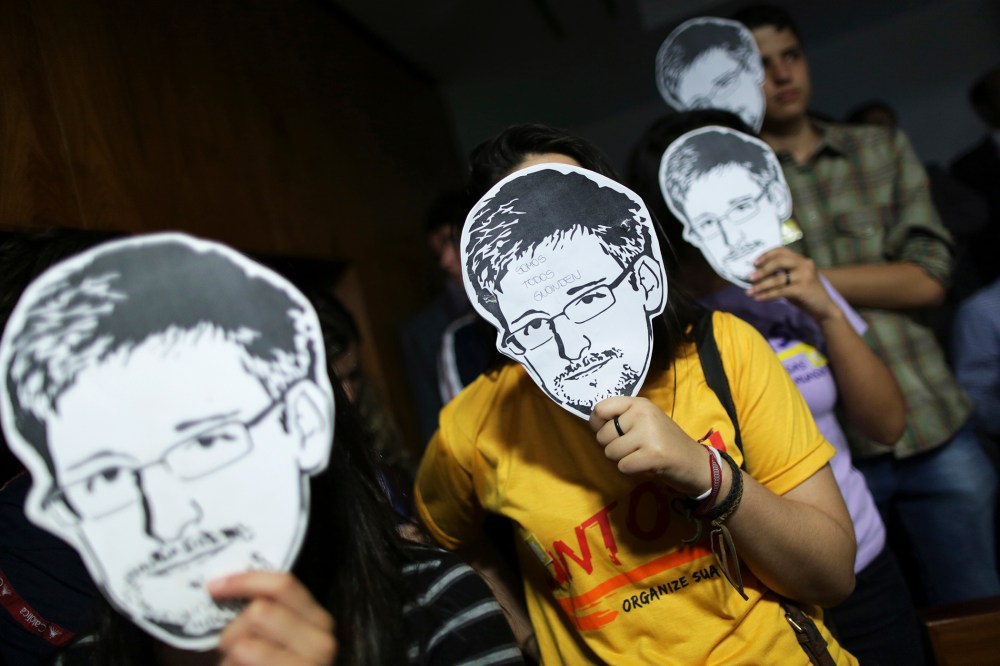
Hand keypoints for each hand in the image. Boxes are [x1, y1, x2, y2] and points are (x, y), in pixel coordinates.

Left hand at [208, 571, 336, 665]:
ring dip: (230, 658)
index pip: (283, 585)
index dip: (245, 580)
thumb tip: (222, 583)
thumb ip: (259, 611)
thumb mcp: (269, 636)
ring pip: (245, 644)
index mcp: (317, 620)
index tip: (213, 586)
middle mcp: (321, 643)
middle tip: (230, 649)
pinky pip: (239, 663)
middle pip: (260, 612)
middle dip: (233, 629)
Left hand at [589, 396, 711, 496]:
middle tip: (633, 448)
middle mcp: (643, 413)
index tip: (610, 433)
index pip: (601, 408)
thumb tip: (593, 422)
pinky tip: (646, 465)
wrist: (695, 462)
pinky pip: (623, 466)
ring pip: (611, 452)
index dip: (597, 424)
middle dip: (612, 447)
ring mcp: (649, 433)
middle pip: (603, 435)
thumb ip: (621, 418)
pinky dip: (631, 470)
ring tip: (641, 455)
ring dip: (622, 460)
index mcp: (639, 403)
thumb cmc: (664, 442)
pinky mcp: (653, 454)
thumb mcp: (644, 421)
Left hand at [746, 247, 840, 322]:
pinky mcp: (804, 288)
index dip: (766, 255)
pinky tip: (759, 298)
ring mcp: (805, 276)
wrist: (824, 309)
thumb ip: (780, 275)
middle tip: (749, 278)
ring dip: (761, 286)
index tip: (754, 263)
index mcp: (801, 260)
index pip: (781, 250)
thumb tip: (755, 275)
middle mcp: (804, 264)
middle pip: (778, 261)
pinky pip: (781, 291)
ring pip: (778, 278)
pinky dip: (768, 295)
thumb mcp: (793, 281)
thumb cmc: (805, 295)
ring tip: (749, 292)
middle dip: (762, 270)